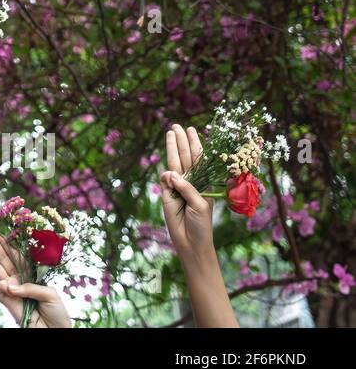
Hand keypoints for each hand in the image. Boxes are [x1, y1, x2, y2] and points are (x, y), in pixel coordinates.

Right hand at [0, 229, 70, 327]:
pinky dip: (1, 285)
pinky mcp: (6, 301)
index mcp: (31, 274)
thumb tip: (9, 286)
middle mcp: (19, 280)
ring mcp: (11, 290)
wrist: (54, 331)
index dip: (7, 244)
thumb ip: (30, 287)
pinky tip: (5, 284)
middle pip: (2, 259)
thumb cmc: (57, 312)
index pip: (16, 256)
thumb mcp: (50, 294)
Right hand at [159, 124, 213, 259]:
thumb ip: (187, 187)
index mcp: (203, 182)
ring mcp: (177, 187)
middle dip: (181, 141)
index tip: (191, 129)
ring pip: (174, 163)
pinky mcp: (166, 194)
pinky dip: (167, 176)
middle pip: (185, 157)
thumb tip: (170, 173)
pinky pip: (165, 179)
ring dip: (172, 148)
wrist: (191, 242)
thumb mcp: (200, 204)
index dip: (195, 144)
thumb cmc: (202, 224)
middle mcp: (190, 181)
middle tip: (176, 126)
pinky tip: (169, 175)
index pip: (199, 159)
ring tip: (170, 133)